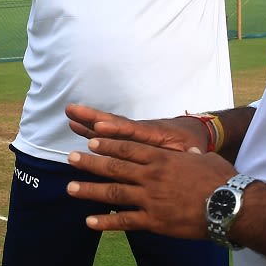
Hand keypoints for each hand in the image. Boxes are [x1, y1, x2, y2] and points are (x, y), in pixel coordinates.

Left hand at [64, 103, 231, 237]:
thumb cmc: (222, 180)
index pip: (128, 148)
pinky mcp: (154, 221)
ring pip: (113, 193)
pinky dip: (106, 222)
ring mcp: (150, 199)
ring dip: (89, 190)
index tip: (90, 141)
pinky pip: (125, 221)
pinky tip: (89, 222)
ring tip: (70, 188)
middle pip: (114, 167)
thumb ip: (188, 155)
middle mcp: (151, 176)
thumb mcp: (203, 158)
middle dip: (90, 163)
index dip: (107, 144)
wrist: (230, 207)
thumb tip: (187, 151)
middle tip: (70, 159)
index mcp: (162, 159)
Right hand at [64, 104, 207, 153]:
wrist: (193, 133)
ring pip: (106, 125)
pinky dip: (89, 128)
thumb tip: (196, 155)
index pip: (133, 131)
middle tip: (72, 110)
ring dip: (87, 120)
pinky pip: (105, 131)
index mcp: (156, 134)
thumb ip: (190, 154)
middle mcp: (139, 130)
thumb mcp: (194, 150)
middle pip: (114, 122)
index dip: (117, 129)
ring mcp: (131, 132)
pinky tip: (74, 125)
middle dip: (93, 117)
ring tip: (68, 114)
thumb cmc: (193, 144)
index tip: (100, 127)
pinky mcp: (126, 136)